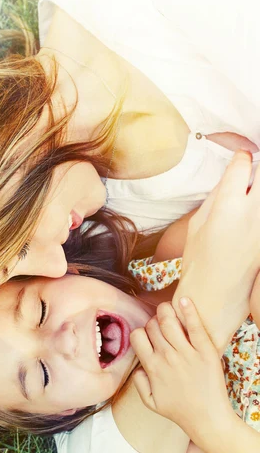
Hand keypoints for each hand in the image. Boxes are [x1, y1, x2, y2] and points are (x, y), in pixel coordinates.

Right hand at [130, 298, 232, 438]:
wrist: (207, 418)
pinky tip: (184, 300)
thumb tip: (137, 368)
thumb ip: (139, 383)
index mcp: (152, 367)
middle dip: (154, 321)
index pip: (138, 336)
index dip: (141, 332)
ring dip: (166, 311)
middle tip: (162, 327)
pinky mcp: (205, 351)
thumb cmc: (179, 411)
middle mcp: (167, 357)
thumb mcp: (150, 402)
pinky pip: (195, 325)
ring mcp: (186, 353)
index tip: (149, 336)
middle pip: (153, 325)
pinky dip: (188, 310)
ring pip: (169, 320)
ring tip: (169, 311)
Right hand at [172, 150, 259, 352]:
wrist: (215, 295)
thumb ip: (216, 196)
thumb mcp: (198, 224)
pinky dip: (259, 209)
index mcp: (227, 206)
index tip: (241, 159)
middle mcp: (252, 213)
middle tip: (253, 173)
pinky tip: (251, 215)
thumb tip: (231, 176)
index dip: (242, 158)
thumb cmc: (199, 261)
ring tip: (250, 197)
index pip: (243, 163)